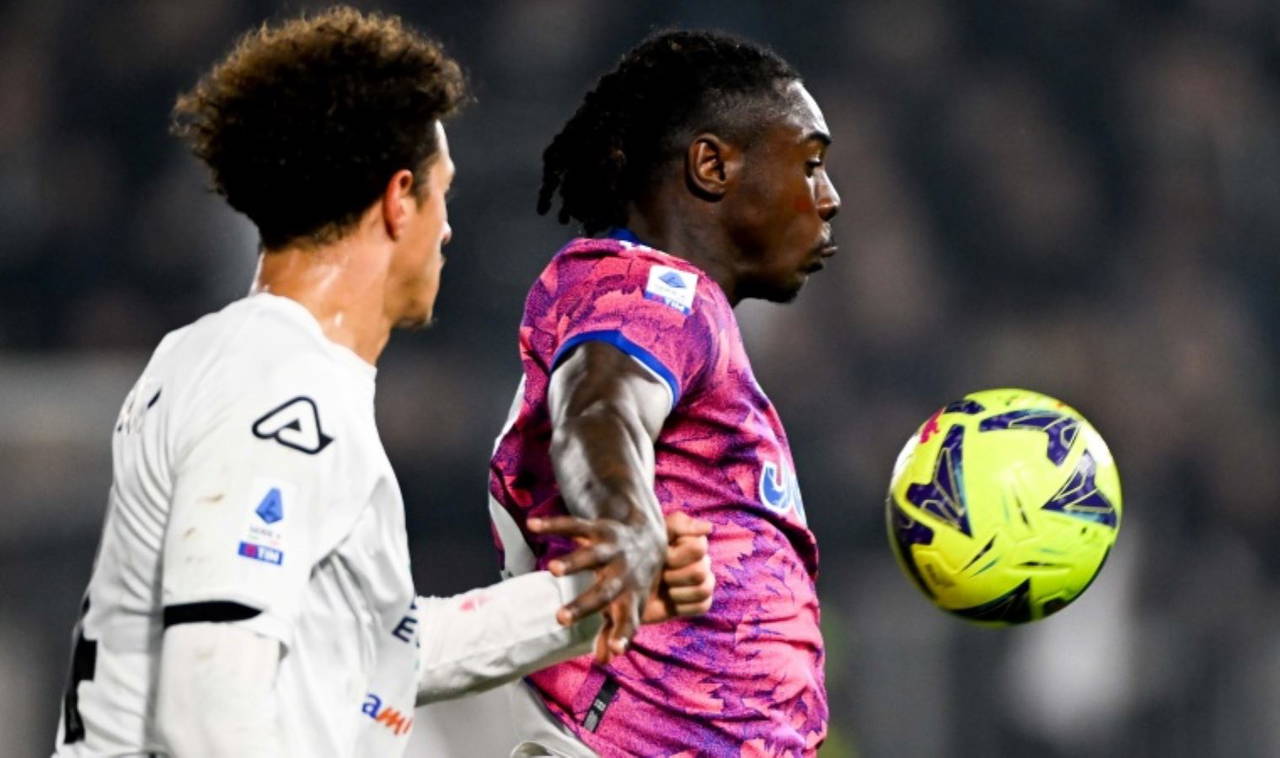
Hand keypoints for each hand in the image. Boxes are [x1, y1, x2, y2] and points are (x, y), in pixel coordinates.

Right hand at [528, 513, 665, 662]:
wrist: (650, 538)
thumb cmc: (634, 582)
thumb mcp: (629, 606)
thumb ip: (614, 632)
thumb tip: (604, 660)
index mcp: (630, 598)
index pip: (628, 620)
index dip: (622, 635)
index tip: (616, 650)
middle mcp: (622, 575)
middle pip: (604, 592)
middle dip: (584, 605)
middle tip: (561, 619)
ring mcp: (612, 550)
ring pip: (592, 556)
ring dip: (573, 562)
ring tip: (552, 569)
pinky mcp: (599, 529)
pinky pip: (575, 525)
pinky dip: (553, 525)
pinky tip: (531, 525)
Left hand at [642, 512, 714, 622]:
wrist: (624, 587)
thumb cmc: (634, 557)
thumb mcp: (651, 536)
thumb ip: (678, 525)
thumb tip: (709, 527)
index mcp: (690, 540)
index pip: (699, 548)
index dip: (677, 556)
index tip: (660, 556)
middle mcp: (700, 559)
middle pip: (700, 571)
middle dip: (674, 577)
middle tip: (659, 576)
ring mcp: (702, 581)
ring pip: (704, 589)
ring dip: (678, 592)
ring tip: (664, 590)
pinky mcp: (699, 602)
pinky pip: (703, 605)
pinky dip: (683, 606)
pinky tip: (670, 602)